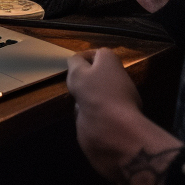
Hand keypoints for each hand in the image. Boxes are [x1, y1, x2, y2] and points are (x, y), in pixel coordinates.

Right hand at [67, 48, 181, 184]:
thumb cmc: (95, 94)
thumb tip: (76, 61)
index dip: (83, 58)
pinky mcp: (112, 119)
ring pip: (94, 93)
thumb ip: (75, 64)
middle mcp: (116, 79)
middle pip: (95, 74)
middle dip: (81, 80)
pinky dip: (87, 113)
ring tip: (73, 100)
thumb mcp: (78, 73)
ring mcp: (115, 100)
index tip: (69, 67)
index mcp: (111, 62)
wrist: (113, 130)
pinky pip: (95, 111)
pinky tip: (80, 115)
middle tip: (69, 84)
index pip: (97, 54)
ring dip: (83, 97)